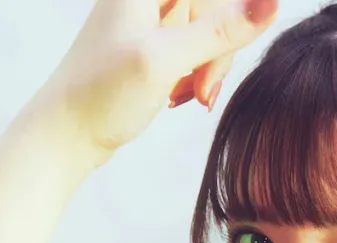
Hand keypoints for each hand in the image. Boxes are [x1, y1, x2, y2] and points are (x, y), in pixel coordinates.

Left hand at [40, 0, 276, 163]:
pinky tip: (183, 94)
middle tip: (204, 88)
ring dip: (209, 64)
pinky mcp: (152, 41)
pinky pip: (194, 45)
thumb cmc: (102, 95)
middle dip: (218, 47)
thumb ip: (219, 30)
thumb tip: (271, 1)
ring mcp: (149, 16)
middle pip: (213, 5)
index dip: (225, 16)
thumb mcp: (166, 60)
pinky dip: (197, 71)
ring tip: (191, 96)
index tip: (223, 50)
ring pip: (208, 27)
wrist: (65, 134)